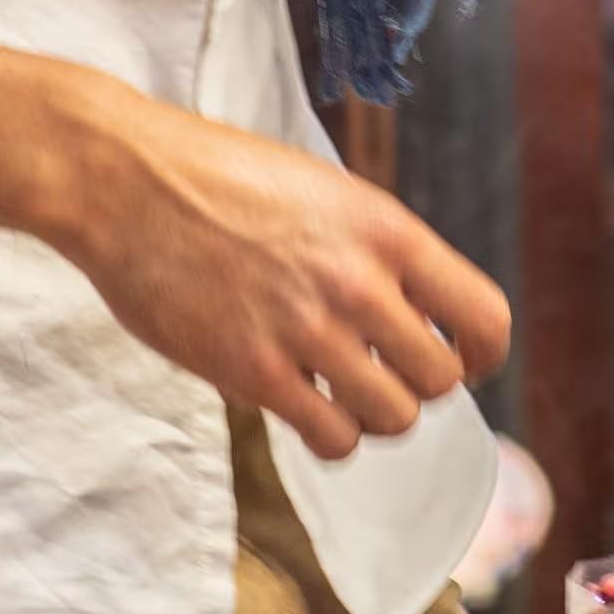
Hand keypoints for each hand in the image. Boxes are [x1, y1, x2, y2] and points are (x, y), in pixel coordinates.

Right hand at [49, 85, 514, 460]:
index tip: (468, 361)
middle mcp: (358, 284)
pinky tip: (310, 411)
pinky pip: (330, 438)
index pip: (484, 316)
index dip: (485, 352)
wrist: (128, 183)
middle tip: (389, 372)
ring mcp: (306, 332)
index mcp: (387, 230)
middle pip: (440, 379)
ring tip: (349, 395)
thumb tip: (418, 311)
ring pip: (393, 417)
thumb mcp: (328, 191)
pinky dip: (332, 436)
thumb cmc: (223, 175)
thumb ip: (378, 249)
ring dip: (377, 414)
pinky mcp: (253, 373)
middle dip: (421, 383)